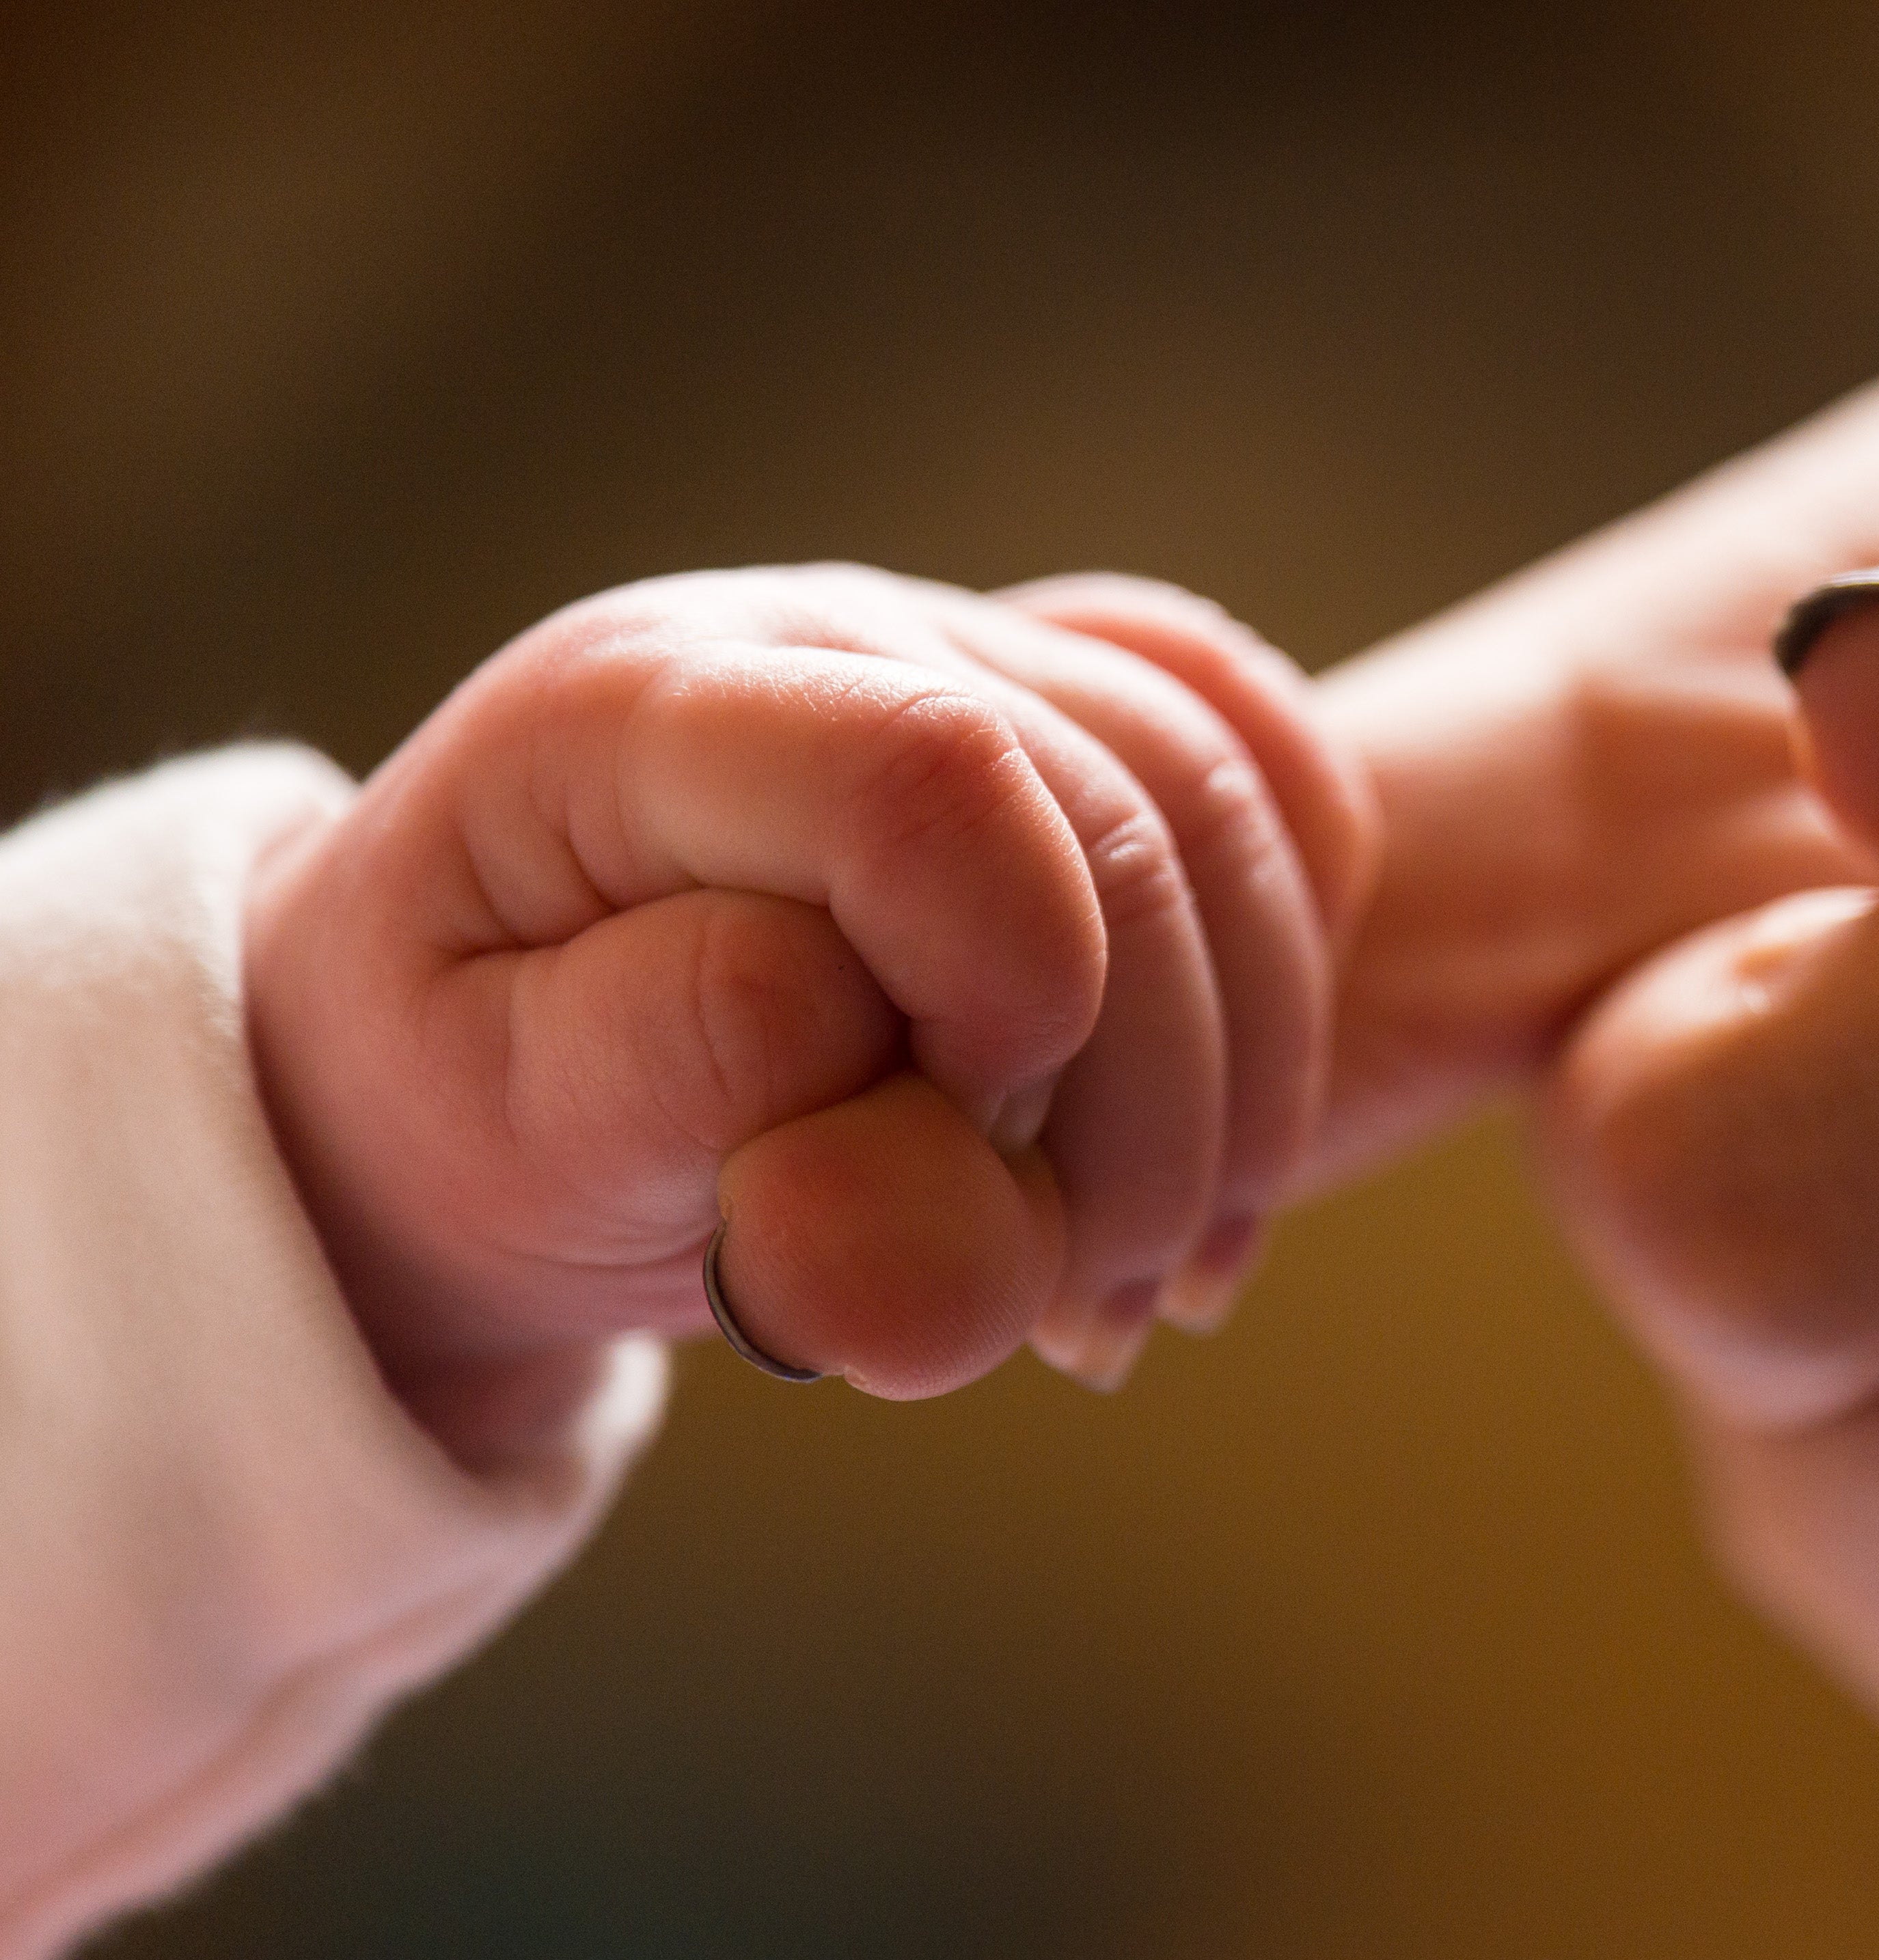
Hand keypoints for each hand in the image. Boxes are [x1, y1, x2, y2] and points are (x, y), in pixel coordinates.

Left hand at [247, 564, 1374, 1459]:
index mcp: (646, 708)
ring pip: (1230, 797)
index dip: (1012, 991)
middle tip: (1074, 1304)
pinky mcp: (1065, 699)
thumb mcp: (522, 1156)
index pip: (931, 778)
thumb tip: (924, 1155)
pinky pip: (1270, 774)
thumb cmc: (487, 1111)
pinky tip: (1224, 1131)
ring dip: (1243, 1075)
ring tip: (1136, 1267)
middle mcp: (823, 629)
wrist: (480, 1060)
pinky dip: (1291, 969)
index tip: (951, 1153)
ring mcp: (962, 643)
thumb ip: (700, 1131)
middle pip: (1127, 801)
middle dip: (1150, 1096)